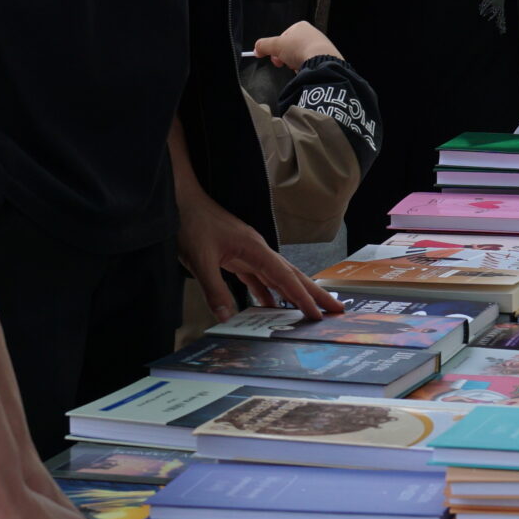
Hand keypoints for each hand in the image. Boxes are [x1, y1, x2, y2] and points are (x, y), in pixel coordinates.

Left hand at [178, 198, 339, 321]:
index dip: (302, 298)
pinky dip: (269, 293)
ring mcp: (249, 252)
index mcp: (255, 248)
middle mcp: (258, 250)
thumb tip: (227, 318)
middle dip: (314, 293)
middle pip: (292, 275)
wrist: (182, 200)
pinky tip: (272, 307)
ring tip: (312, 312)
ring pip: (278, 277)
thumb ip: (214, 289)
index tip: (318, 315)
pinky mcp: (237, 256)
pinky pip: (259, 278)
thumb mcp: (199, 259)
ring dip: (294, 294)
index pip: (284, 277)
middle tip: (336, 310)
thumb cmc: (191, 223)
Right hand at [255, 21, 339, 69]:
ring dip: (295, 63)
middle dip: (285, 57)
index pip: (283, 37)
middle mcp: (311, 33)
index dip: (276, 48)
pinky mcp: (325, 57)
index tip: (274, 57)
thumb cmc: (301, 48)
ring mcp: (320, 45)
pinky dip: (305, 68)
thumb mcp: (276, 45)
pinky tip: (306, 70)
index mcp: (300, 26)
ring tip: (297, 66)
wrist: (322, 61)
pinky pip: (310, 63)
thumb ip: (263, 45)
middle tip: (284, 63)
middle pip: (291, 48)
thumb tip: (257, 49)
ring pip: (300, 56)